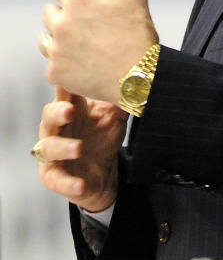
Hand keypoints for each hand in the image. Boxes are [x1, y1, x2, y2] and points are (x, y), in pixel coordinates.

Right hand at [36, 88, 127, 211]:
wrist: (101, 175)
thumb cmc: (102, 139)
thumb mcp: (114, 119)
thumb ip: (120, 100)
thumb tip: (137, 78)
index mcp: (69, 112)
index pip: (64, 95)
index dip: (65, 86)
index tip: (69, 75)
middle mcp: (55, 130)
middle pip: (49, 116)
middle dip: (58, 113)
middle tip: (70, 111)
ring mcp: (51, 154)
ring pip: (49, 148)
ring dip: (63, 147)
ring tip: (78, 148)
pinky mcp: (54, 177)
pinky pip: (58, 180)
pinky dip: (69, 183)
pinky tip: (80, 184)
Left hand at [42, 0, 158, 102]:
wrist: (141, 78)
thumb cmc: (140, 35)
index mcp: (77, 1)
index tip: (86, 5)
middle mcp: (60, 23)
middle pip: (49, 12)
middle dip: (65, 17)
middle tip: (91, 30)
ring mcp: (56, 50)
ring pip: (46, 39)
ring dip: (60, 40)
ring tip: (86, 49)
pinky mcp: (55, 73)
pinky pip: (52, 65)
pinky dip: (65, 66)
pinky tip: (85, 67)